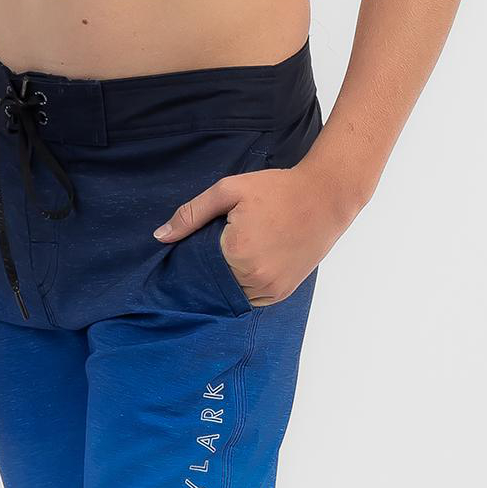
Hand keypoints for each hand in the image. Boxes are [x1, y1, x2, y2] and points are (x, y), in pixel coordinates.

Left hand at [152, 161, 350, 306]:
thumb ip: (192, 214)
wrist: (325, 197)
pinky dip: (243, 285)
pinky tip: (247, 264)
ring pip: (231, 293)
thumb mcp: (229, 190)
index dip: (193, 254)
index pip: (197, 264)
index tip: (196, 244)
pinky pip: (251, 298)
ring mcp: (271, 288)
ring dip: (226, 279)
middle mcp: (254, 277)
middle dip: (209, 267)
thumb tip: (160, 237)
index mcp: (236, 252)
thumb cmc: (277, 189)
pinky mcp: (282, 293)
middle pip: (213, 281)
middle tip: (219, 244)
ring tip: (236, 252)